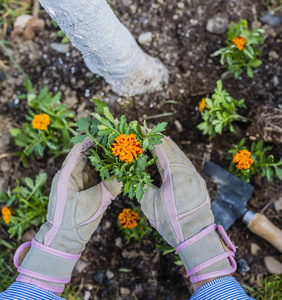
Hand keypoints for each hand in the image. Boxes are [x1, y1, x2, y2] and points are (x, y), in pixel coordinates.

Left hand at [14, 138, 121, 292]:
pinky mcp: (87, 189)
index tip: (107, 129)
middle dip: (104, 146)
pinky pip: (98, 174)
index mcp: (67, 174)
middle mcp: (72, 175)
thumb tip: (128, 171)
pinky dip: (109, 170)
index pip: (80, 149)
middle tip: (120, 138)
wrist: (66, 240)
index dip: (93, 138)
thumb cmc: (75, 221)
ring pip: (95, 164)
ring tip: (123, 149)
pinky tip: (121, 165)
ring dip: (108, 158)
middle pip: (89, 154)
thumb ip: (112, 186)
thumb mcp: (96, 202)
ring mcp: (79, 181)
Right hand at [140, 137, 236, 282]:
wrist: (196, 237)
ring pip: (181, 155)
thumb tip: (140, 176)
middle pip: (173, 148)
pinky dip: (175, 157)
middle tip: (145, 132)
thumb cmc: (171, 222)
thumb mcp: (149, 204)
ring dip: (168, 148)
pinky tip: (170, 159)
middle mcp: (189, 170)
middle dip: (158, 139)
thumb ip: (144, 185)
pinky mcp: (198, 183)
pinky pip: (186, 164)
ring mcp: (196, 176)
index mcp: (176, 172)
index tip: (138, 128)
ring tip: (156, 142)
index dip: (148, 137)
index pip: (161, 147)